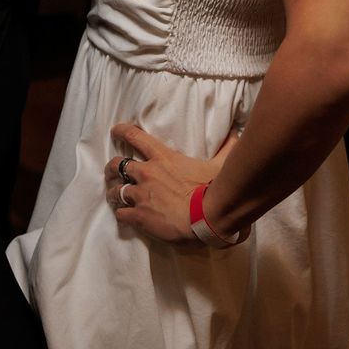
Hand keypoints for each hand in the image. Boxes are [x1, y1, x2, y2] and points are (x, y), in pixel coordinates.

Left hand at [104, 123, 239, 246]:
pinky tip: (125, 217)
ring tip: (114, 197)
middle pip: (117, 164)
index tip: (115, 130)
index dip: (121, 131)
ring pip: (115, 190)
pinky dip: (121, 214)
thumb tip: (236, 135)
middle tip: (111, 173)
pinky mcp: (139, 216)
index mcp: (162, 157)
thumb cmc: (212, 188)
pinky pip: (121, 214)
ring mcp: (140, 195)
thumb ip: (226, 149)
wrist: (207, 218)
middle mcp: (146, 173)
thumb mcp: (219, 164)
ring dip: (114, 193)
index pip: (134, 136)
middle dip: (111, 168)